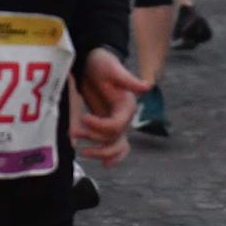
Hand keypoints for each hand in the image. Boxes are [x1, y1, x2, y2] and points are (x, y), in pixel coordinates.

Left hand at [73, 47, 149, 164]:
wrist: (92, 60)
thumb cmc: (102, 62)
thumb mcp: (112, 69)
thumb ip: (128, 80)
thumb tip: (148, 86)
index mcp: (126, 106)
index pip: (116, 126)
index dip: (99, 126)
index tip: (84, 118)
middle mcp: (124, 117)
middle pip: (115, 140)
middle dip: (96, 140)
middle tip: (77, 133)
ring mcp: (116, 122)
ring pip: (115, 147)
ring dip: (99, 152)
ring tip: (82, 151)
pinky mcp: (106, 124)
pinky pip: (112, 145)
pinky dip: (110, 156)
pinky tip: (104, 165)